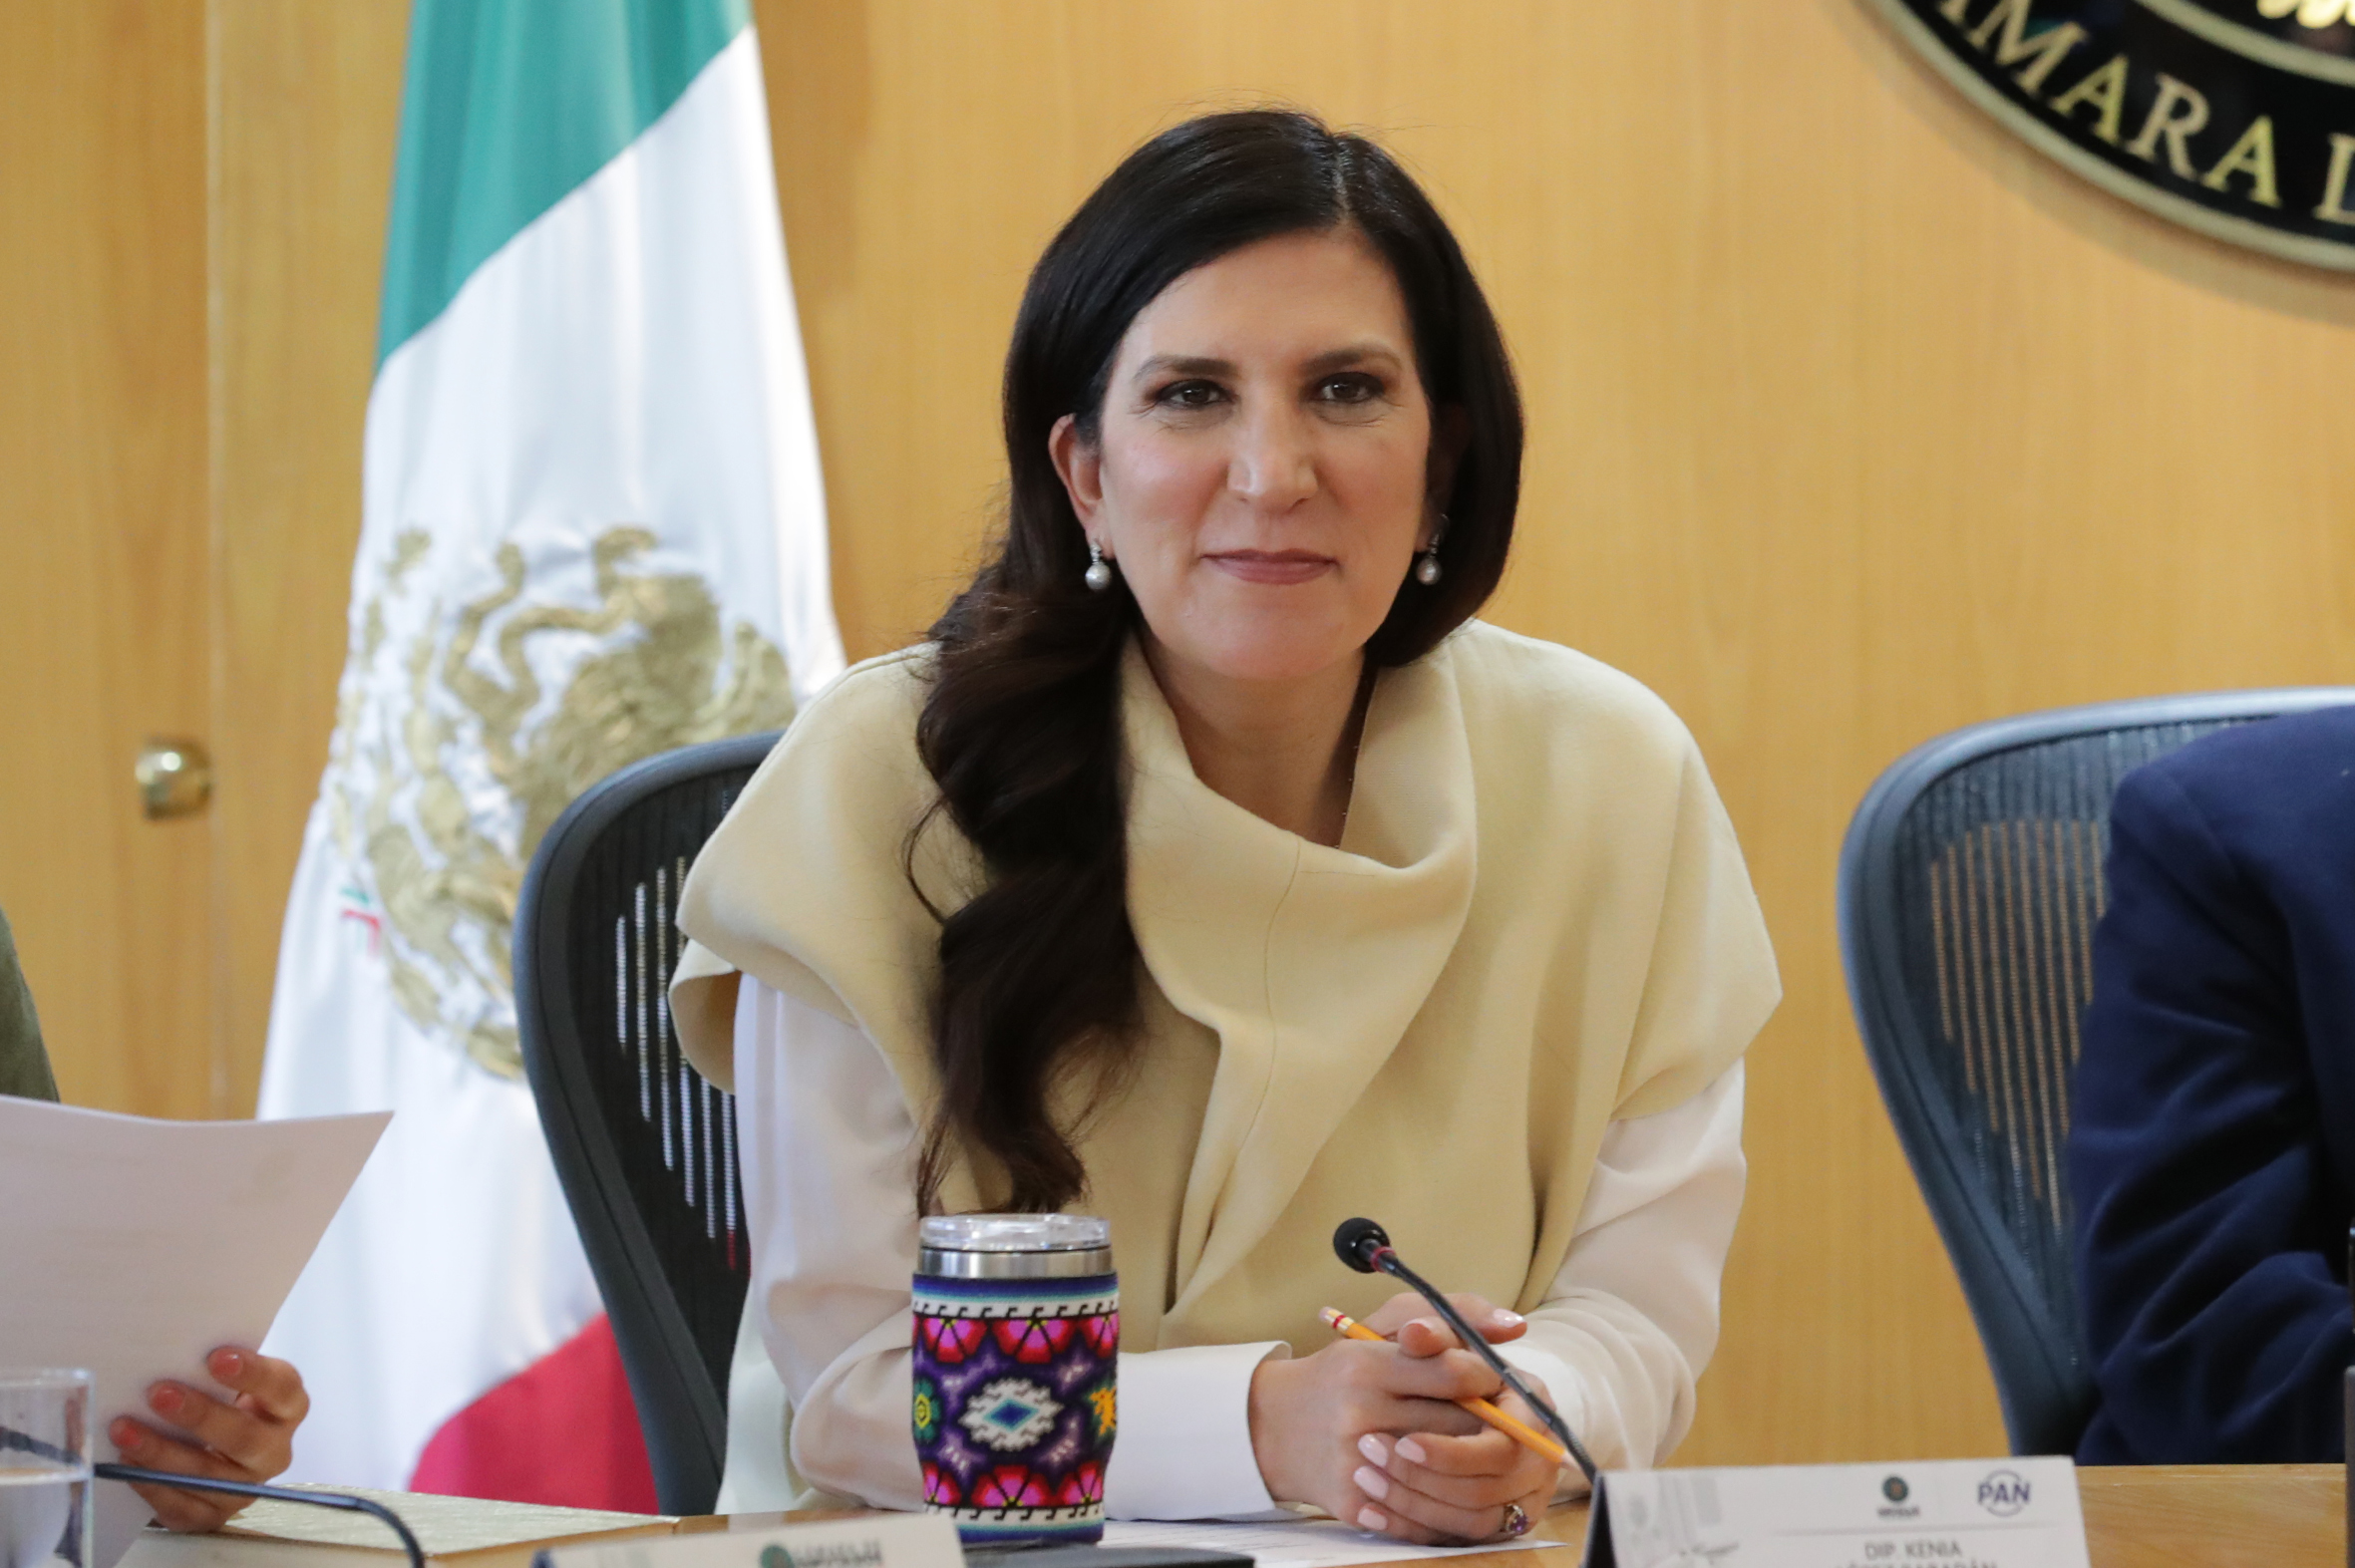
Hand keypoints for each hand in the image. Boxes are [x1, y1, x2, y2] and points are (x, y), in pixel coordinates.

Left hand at [108, 1347, 308, 1531]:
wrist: (207, 1452)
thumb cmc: (216, 1402)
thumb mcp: (224, 1382)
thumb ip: (211, 1368)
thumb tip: (170, 1348)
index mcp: (286, 1409)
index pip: (283, 1389)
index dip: (253, 1374)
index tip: (215, 1357)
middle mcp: (274, 1451)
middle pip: (245, 1438)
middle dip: (200, 1416)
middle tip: (159, 1393)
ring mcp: (244, 1488)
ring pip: (207, 1476)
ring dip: (161, 1452)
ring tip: (124, 1429)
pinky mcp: (213, 1515)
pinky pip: (183, 1506)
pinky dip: (151, 1484)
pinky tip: (126, 1463)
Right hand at [1249, 1292, 1555, 1542]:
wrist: (1274, 1427)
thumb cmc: (1342, 1373)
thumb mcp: (1384, 1329)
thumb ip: (1451, 1315)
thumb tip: (1515, 1325)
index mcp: (1366, 1366)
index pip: (1453, 1372)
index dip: (1485, 1377)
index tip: (1491, 1380)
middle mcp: (1357, 1414)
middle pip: (1457, 1425)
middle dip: (1487, 1421)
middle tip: (1496, 1416)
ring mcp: (1354, 1463)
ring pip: (1446, 1472)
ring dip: (1472, 1463)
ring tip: (1478, 1451)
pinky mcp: (1352, 1502)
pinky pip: (1419, 1511)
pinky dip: (1443, 1502)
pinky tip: (1450, 1488)